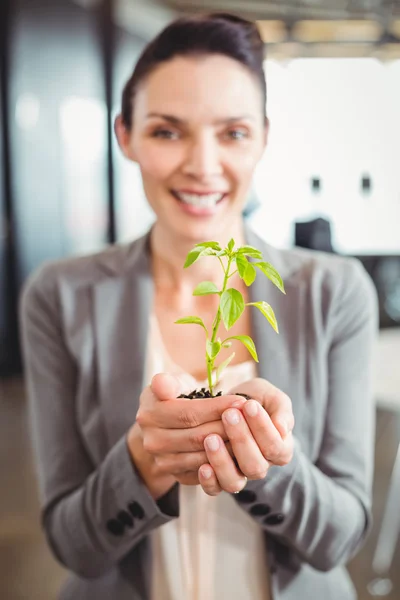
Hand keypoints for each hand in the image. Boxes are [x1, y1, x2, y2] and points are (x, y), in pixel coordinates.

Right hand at [130, 373, 247, 494]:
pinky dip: (224, 462)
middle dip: (227, 426)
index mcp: (149, 415)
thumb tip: (162, 384)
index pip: (188, 414)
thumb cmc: (171, 397)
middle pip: (198, 437)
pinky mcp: (177, 477)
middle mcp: (152, 442)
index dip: (217, 408)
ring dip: (229, 446)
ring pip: (203, 457)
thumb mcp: (168, 382)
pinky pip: (205, 473)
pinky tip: (239, 450)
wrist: (163, 425)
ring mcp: (163, 463)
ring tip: (249, 433)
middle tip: (249, 417)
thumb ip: (166, 382)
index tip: (240, 400)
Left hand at [198, 378, 294, 495]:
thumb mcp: (269, 396)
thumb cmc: (253, 399)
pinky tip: (203, 466)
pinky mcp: (218, 478)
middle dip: (241, 439)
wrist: (228, 404)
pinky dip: (209, 481)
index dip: (263, 427)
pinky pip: (215, 489)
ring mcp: (239, 474)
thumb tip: (282, 428)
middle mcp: (261, 466)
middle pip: (255, 466)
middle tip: (229, 415)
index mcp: (280, 449)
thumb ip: (281, 409)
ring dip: (222, 461)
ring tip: (210, 438)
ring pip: (234, 482)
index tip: (249, 404)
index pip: (275, 447)